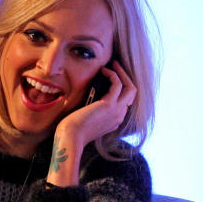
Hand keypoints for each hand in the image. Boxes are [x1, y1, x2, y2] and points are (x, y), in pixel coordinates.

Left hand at [47, 62, 137, 185]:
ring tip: (113, 63)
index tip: (113, 76)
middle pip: (132, 93)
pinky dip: (113, 74)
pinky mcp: (109, 105)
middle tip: (117, 66)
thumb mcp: (87, 120)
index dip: (122, 87)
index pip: (126, 101)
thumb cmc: (72, 130)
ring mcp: (116, 111)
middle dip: (126, 77)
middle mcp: (119, 116)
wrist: (70, 138)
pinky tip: (103, 70)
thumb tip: (88, 99)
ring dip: (122, 72)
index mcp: (114, 121)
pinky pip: (117, 84)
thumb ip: (92, 111)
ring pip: (129, 86)